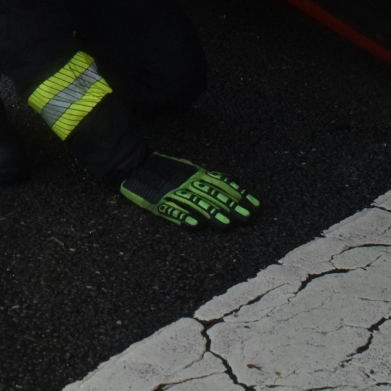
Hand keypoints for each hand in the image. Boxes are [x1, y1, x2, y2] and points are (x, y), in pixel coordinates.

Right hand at [119, 154, 259, 227]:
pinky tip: (195, 226)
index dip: (239, 194)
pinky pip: (171, 211)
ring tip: (226, 225)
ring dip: (212, 214)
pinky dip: (183, 218)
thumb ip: (209, 177)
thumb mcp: (190, 169)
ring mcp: (172, 193)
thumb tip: (235, 182)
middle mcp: (187, 183)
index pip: (221, 184)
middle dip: (231, 207)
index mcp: (196, 174)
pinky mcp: (157, 203)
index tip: (256, 205)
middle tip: (248, 218)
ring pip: (196, 204)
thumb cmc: (164, 170)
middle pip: (212, 195)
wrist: (134, 164)